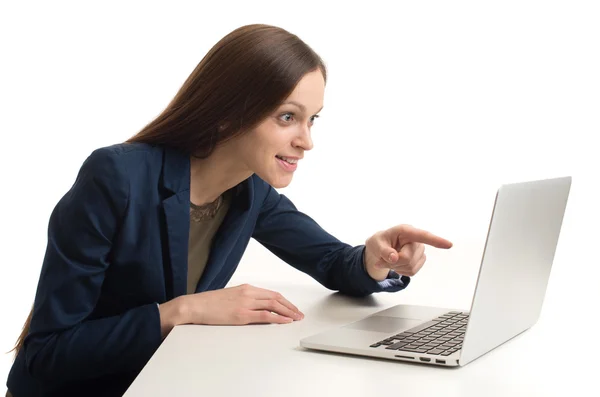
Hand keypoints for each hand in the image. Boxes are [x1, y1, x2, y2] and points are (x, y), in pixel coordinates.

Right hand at [159, 284, 303, 335]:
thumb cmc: (209, 303)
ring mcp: (245, 303)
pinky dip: (277, 317)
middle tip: (299, 314)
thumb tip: (257, 307)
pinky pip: (264, 315)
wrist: (194, 305)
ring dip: (287, 312)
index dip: (285, 301)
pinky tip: (285, 321)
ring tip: (296, 318)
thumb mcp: (231, 297)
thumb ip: (245, 300)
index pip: (272, 293)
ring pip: (273, 305)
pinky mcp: (241, 314)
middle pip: (276, 298)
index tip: (293, 307)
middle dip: (290, 306)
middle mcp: (248, 293)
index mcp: (246, 288)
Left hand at [363, 224, 452, 280]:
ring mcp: (420, 251)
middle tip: (382, 259)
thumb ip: (383, 251)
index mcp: (406, 231)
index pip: (423, 236)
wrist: (380, 249)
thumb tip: (393, 258)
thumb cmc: (379, 242)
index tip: (449, 245)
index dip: (436, 240)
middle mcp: (416, 240)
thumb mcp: (375, 244)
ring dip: (396, 267)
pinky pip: (412, 272)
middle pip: (407, 258)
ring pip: (410, 267)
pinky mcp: (420, 260)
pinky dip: (401, 271)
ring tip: (389, 260)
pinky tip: (397, 264)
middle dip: (393, 262)